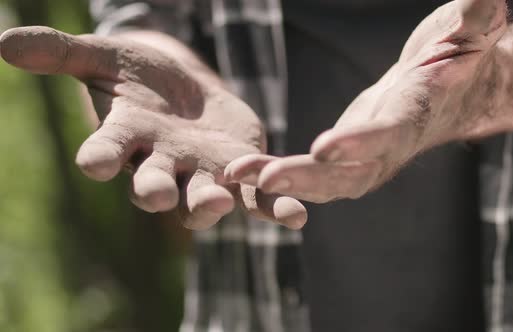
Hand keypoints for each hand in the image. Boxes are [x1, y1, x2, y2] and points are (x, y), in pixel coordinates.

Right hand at [0, 26, 306, 228]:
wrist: (186, 89)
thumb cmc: (139, 77)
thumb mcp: (104, 58)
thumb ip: (63, 54)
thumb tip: (4, 44)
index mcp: (126, 139)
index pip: (103, 153)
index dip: (97, 157)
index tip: (92, 162)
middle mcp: (160, 165)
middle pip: (152, 186)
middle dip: (154, 191)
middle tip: (156, 196)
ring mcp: (201, 172)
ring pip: (203, 197)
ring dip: (212, 202)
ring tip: (221, 202)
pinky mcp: (239, 172)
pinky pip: (257, 196)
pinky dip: (275, 207)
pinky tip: (295, 216)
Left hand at [225, 0, 506, 202]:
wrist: (448, 90)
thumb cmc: (458, 54)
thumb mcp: (468, 31)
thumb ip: (473, 23)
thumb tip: (484, 2)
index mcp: (415, 113)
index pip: (389, 132)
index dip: (361, 141)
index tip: (326, 147)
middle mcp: (389, 146)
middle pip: (348, 172)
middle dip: (307, 176)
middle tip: (264, 179)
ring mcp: (366, 158)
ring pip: (323, 182)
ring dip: (281, 182)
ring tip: (234, 175)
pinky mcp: (345, 157)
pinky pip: (311, 174)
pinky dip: (276, 176)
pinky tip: (239, 172)